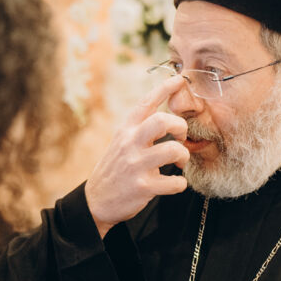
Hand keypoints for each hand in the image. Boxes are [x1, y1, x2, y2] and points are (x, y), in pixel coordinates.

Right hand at [85, 75, 190, 236]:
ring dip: (183, 156)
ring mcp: (136, 165)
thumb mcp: (121, 142)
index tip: (180, 79)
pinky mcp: (143, 186)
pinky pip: (175, 182)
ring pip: (173, 150)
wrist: (96, 201)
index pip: (146, 102)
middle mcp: (130, 144)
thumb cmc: (116, 169)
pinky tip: (174, 184)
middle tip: (181, 137)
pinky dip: (180, 184)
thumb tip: (165, 115)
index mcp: (126, 130)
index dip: (165, 88)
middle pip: (162, 121)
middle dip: (180, 126)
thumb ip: (139, 129)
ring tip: (179, 162)